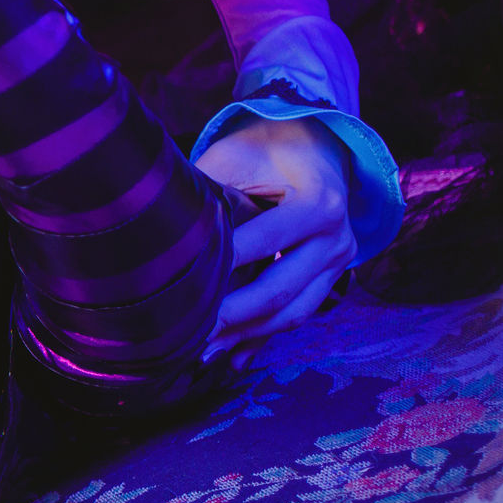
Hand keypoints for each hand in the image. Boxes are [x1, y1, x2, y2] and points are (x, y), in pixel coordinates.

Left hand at [192, 114, 356, 365]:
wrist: (316, 143)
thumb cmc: (264, 148)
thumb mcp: (234, 159)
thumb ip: (208, 195)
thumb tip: (162, 236)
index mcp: (318, 203)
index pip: (261, 245)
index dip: (220, 268)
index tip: (178, 290)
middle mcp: (337, 237)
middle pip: (279, 291)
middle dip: (230, 317)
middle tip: (185, 337)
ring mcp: (340, 260)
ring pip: (293, 313)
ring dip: (245, 336)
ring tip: (201, 353)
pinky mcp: (332, 276)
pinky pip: (298, 314)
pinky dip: (263, 337)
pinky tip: (232, 358)